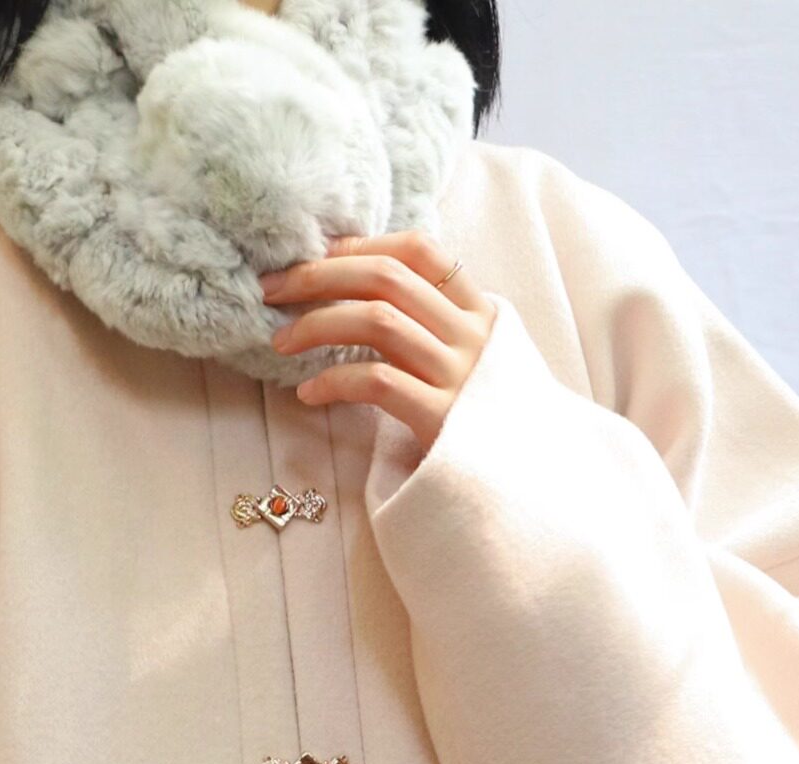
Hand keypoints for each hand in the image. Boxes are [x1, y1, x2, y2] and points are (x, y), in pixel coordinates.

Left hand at [260, 230, 493, 452]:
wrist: (525, 482)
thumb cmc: (483, 420)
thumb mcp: (472, 360)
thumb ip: (434, 328)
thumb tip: (361, 292)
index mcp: (478, 310)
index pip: (418, 251)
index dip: (362, 246)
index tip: (318, 258)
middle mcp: (470, 334)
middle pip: (387, 278)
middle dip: (320, 276)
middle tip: (274, 291)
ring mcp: (458, 375)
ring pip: (378, 321)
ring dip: (317, 324)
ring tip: (281, 342)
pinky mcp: (442, 418)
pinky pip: (377, 382)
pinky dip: (334, 381)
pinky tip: (309, 394)